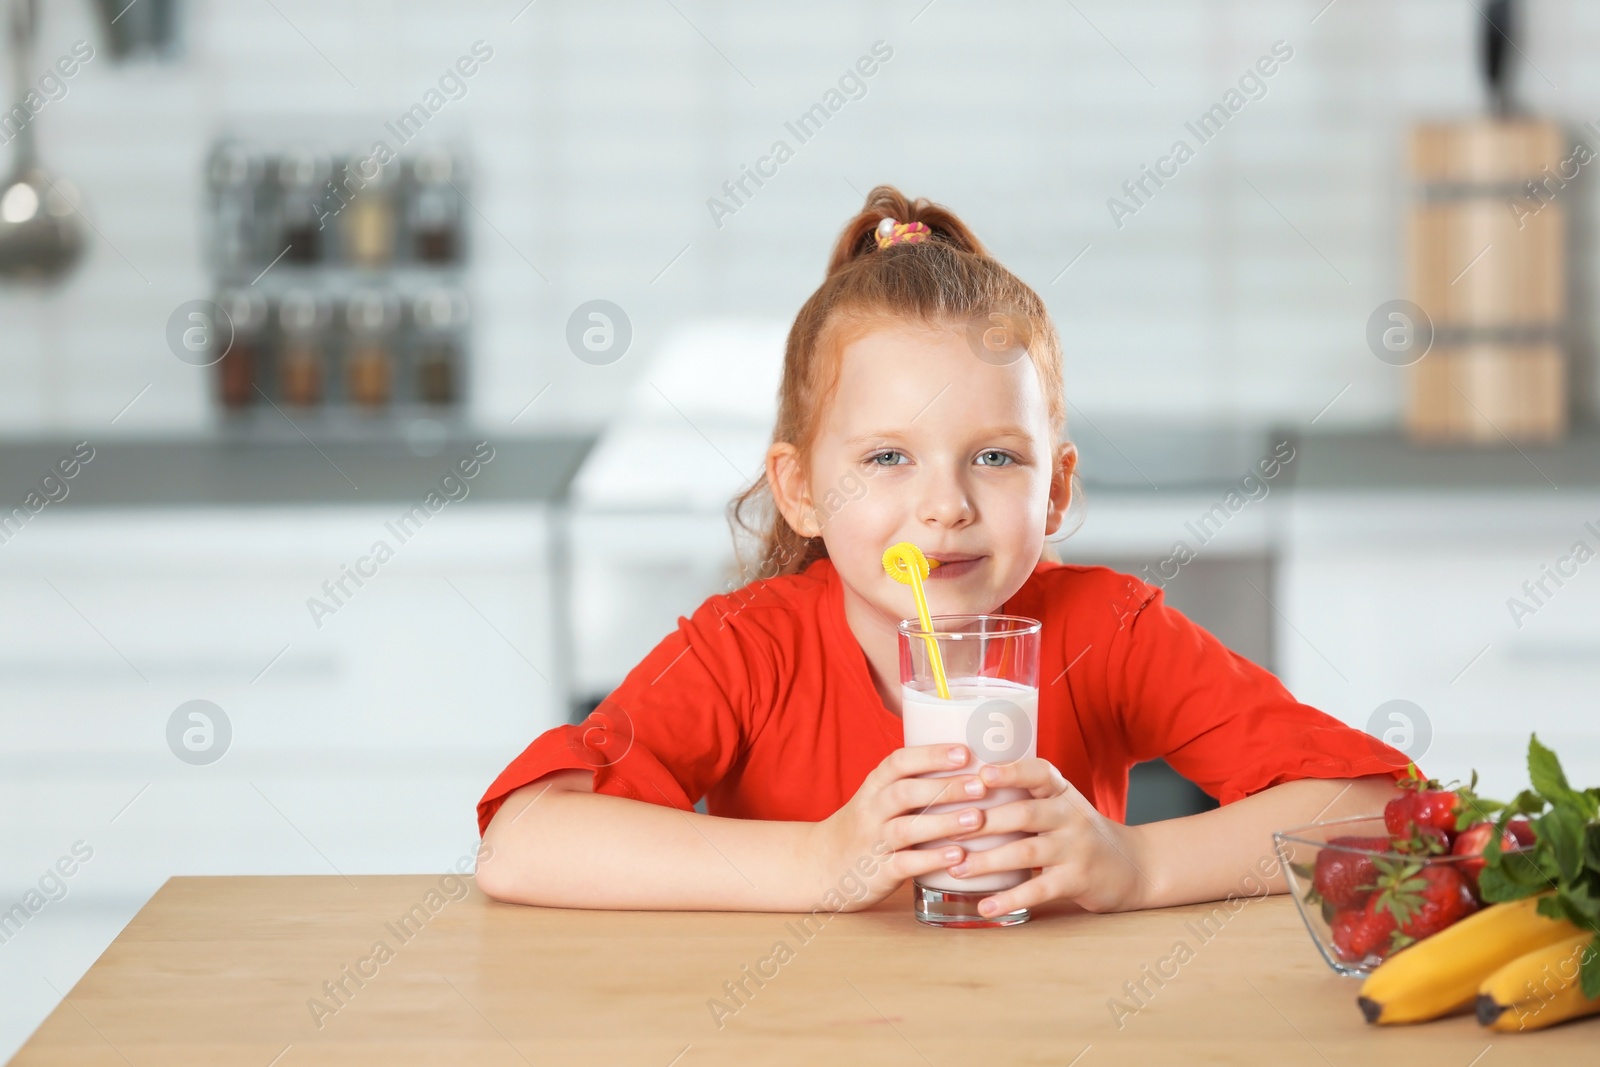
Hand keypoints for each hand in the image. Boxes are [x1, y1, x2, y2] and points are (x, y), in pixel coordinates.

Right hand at [809, 744, 992, 912]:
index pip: (899, 762)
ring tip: (977, 818)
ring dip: (943, 822)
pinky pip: (904, 864)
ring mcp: (872, 841)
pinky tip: (959, 856)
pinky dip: (932, 859)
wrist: (820, 864)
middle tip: (981, 785)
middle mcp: (871, 810)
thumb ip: (913, 783)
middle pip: (905, 792)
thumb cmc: (866, 826)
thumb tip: (971, 767)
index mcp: (874, 786)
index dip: (931, 755)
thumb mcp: (878, 797)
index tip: (965, 752)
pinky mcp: (876, 872)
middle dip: (945, 787)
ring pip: (906, 828)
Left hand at [943, 757, 1151, 916]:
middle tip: (948, 828)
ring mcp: (1076, 849)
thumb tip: (962, 791)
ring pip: (1026, 852)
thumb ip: (1025, 798)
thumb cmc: (1080, 833)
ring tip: (956, 869)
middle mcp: (1070, 817)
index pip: (1039, 772)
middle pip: (1024, 813)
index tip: (982, 774)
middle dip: (984, 821)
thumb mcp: (1061, 806)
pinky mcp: (1077, 881)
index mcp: (1062, 793)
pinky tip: (984, 906)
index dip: (1011, 772)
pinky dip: (1009, 899)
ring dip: (987, 861)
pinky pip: (1039, 890)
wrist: (1133, 866)